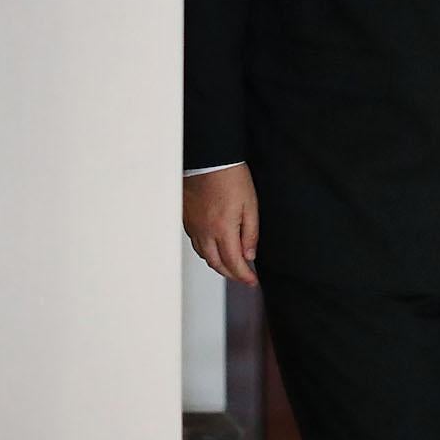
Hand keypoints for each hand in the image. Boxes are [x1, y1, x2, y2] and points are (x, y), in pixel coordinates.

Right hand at [184, 163, 259, 285]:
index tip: (252, 281)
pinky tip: (214, 247)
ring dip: (218, 264)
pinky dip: (206, 251)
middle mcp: (204, 232)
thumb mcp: (250, 204)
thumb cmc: (229, 176)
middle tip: (243, 276)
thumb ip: (250, 233)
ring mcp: (193, 226)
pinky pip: (195, 243)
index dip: (244, 276)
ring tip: (231, 264)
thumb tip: (249, 255)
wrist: (208, 158)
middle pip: (217, 264)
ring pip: (204, 255)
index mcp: (222, 230)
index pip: (233, 263)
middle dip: (231, 274)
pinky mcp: (186, 218)